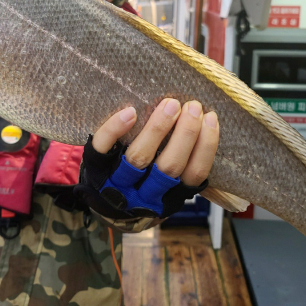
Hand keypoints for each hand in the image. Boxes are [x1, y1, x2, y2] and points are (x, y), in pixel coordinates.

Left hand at [75, 98, 218, 218]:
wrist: (98, 200)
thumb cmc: (141, 186)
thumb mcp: (166, 187)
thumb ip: (185, 164)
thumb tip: (209, 123)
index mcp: (168, 197)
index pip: (194, 176)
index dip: (205, 148)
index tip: (211, 118)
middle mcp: (144, 193)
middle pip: (169, 167)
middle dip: (185, 135)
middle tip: (193, 106)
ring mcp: (116, 181)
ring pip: (139, 158)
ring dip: (158, 129)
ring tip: (171, 104)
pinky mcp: (94, 167)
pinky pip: (103, 148)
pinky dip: (115, 129)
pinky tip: (130, 112)